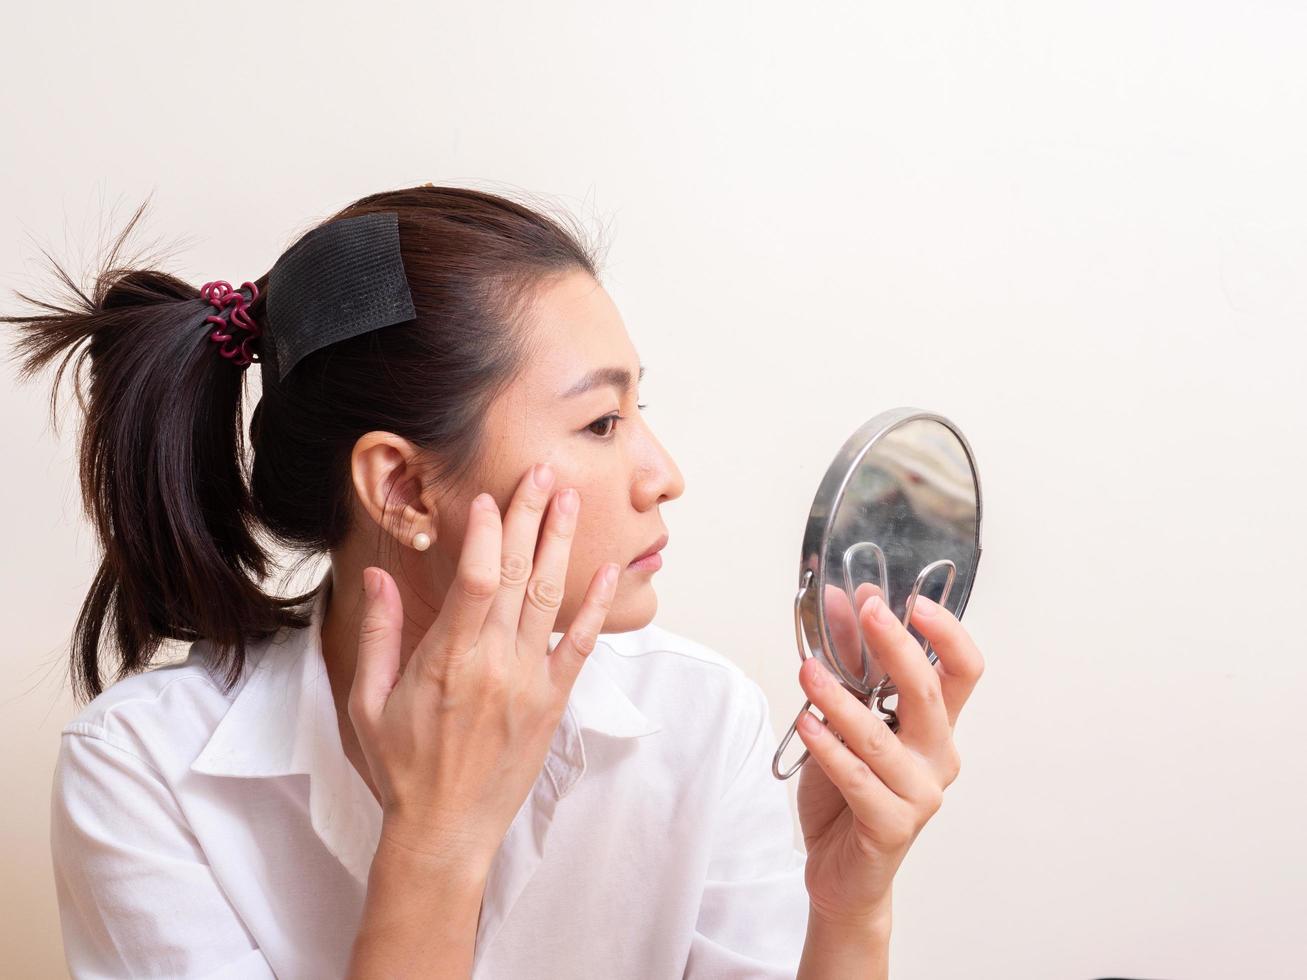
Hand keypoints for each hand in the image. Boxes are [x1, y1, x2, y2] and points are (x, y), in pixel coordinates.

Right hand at [348, 463, 619, 872]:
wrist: (445, 830)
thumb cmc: (402, 766)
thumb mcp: (369, 700)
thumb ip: (379, 633)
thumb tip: (377, 575)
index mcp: (447, 659)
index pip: (477, 579)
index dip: (486, 533)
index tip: (488, 498)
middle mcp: (494, 664)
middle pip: (519, 574)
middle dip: (531, 517)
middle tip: (543, 472)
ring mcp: (529, 682)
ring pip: (551, 599)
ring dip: (562, 545)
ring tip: (571, 501)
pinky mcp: (552, 702)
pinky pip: (580, 646)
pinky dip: (595, 606)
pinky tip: (608, 570)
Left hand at [795, 582, 983, 928]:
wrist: (841, 872)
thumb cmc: (847, 793)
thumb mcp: (845, 719)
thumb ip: (849, 664)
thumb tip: (843, 603)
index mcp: (936, 725)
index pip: (962, 670)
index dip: (946, 633)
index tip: (914, 600)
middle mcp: (937, 755)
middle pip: (928, 692)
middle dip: (897, 646)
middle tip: (868, 612)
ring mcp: (920, 793)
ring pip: (879, 736)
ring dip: (839, 699)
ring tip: (807, 671)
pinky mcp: (892, 825)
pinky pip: (857, 778)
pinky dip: (828, 747)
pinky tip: (805, 723)